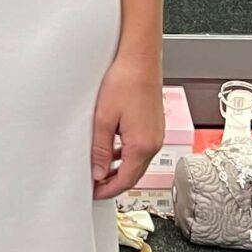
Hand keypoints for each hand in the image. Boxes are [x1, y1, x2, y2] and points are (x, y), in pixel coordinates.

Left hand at [91, 50, 164, 202]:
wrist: (140, 59)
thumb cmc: (125, 80)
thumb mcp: (103, 119)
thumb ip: (101, 150)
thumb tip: (99, 172)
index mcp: (142, 144)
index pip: (125, 181)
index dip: (107, 190)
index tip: (94, 193)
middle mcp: (154, 142)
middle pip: (134, 175)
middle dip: (114, 183)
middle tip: (95, 185)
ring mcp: (156, 134)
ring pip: (138, 163)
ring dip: (120, 171)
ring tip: (101, 171)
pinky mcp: (155, 126)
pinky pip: (141, 150)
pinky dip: (127, 157)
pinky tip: (114, 152)